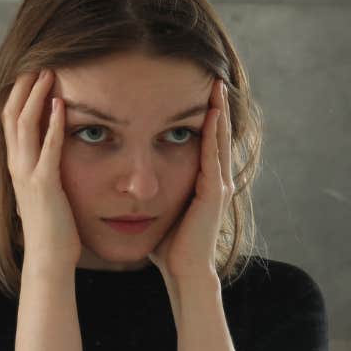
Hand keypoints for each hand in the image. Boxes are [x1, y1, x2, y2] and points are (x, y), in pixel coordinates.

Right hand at [1, 69, 81, 269]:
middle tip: (37, 62)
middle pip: (12, 116)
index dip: (17, 95)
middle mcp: (16, 166)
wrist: (48, 258)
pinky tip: (61, 106)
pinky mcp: (44, 185)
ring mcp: (27, 175)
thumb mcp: (45, 190)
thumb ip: (43, 169)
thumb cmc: (53, 227)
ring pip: (25, 126)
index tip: (30, 73)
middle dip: (23, 87)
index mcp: (16, 166)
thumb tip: (50, 151)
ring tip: (48, 73)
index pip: (10, 122)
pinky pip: (47, 149)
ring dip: (36, 97)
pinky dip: (53, 125)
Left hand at [148, 78, 231, 284]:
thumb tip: (131, 187)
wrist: (185, 272)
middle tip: (215, 78)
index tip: (200, 94)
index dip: (205, 118)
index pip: (205, 142)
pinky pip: (213, 155)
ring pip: (219, 139)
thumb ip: (152, 196)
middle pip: (217, 135)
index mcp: (203, 184)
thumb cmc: (170, 247)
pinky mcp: (212, 192)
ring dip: (219, 111)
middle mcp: (215, 180)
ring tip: (217, 86)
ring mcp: (217, 185)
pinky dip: (213, 132)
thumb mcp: (160, 212)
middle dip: (216, 106)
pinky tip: (211, 112)